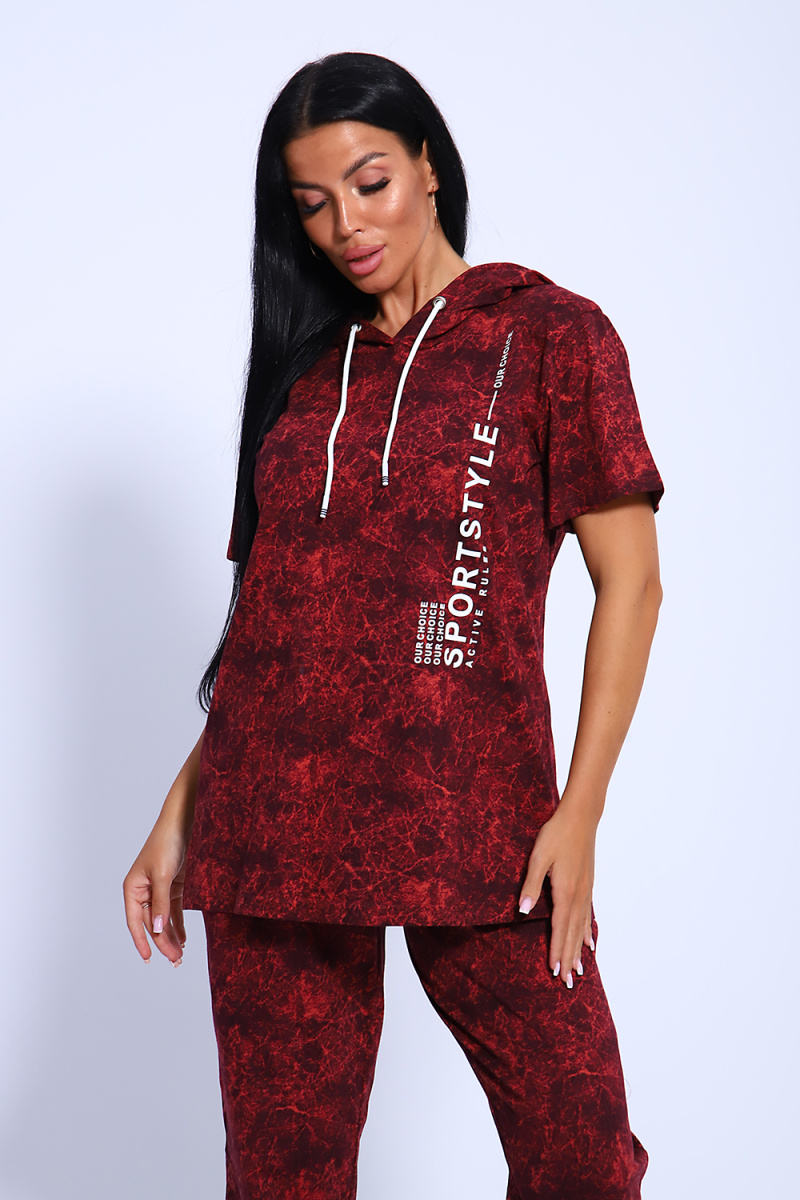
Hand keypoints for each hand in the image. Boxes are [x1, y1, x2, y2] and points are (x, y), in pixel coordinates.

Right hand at [123, 821, 188, 965]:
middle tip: (175, 960)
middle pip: (152, 923)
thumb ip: (160, 903)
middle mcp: (143, 891)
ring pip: (163, 919)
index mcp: (133, 889)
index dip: (141, 941)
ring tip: (180, 955)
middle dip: (162, 942)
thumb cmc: (165, 844)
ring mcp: (158, 889)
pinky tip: (184, 939)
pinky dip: (179, 924)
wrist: (182, 822)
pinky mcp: (173, 886)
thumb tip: (156, 929)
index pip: (135, 922)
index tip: (149, 959)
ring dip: (171, 936)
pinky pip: (174, 910)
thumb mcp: (163, 875)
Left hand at [518, 798, 596, 987]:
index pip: (559, 928)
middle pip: (572, 933)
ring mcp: (585, 891)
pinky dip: (587, 932)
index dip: (556, 951)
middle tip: (568, 983)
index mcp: (564, 891)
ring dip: (578, 949)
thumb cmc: (556, 834)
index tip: (555, 972)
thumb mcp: (537, 857)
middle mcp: (578, 895)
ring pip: (581, 927)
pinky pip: (587, 915)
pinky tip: (590, 942)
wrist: (580, 817)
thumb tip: (522, 911)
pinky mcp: (587, 885)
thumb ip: (530, 885)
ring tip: (580, 970)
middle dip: (569, 958)